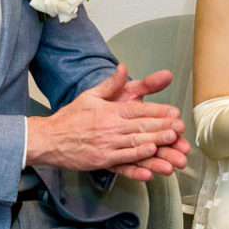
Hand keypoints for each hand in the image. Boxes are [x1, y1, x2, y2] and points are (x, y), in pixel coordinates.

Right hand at [26, 64, 184, 174]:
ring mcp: (106, 145)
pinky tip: (150, 158)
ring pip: (135, 143)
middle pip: (141, 126)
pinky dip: (138, 160)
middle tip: (180, 127)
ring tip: (172, 140)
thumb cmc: (70, 118)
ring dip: (155, 142)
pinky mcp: (101, 160)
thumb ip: (110, 84)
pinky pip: (123, 160)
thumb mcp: (90, 95)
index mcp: (109, 111)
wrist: (48, 138)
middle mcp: (110, 127)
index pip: (138, 110)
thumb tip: (124, 68)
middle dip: (163, 126)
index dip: (158, 111)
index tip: (174, 112)